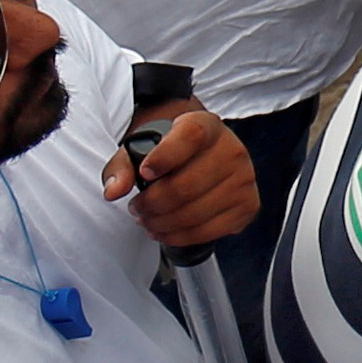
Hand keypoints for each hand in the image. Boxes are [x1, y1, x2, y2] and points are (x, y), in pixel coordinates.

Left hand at [105, 105, 258, 248]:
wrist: (201, 156)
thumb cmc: (169, 153)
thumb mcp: (141, 149)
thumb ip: (122, 167)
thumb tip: (114, 191)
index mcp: (205, 125)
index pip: (189, 137)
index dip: (164, 157)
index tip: (146, 173)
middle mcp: (231, 149)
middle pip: (185, 187)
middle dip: (152, 205)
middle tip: (138, 208)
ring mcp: (243, 179)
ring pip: (194, 214)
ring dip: (162, 224)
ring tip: (149, 220)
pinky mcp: (247, 205)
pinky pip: (208, 231)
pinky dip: (180, 237)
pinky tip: (166, 230)